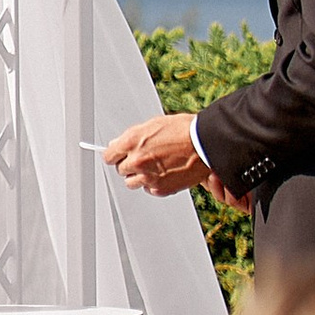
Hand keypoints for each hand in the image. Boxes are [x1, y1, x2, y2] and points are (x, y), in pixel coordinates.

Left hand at [102, 111, 225, 201]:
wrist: (205, 144)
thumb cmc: (184, 131)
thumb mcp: (154, 124)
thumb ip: (133, 136)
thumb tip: (119, 143)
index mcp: (132, 142)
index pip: (108, 156)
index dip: (115, 155)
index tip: (118, 156)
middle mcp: (137, 161)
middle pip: (120, 170)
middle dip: (129, 165)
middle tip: (143, 158)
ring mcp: (148, 177)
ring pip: (132, 182)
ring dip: (139, 176)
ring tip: (154, 167)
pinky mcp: (161, 189)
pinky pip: (149, 190)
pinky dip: (153, 184)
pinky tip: (164, 173)